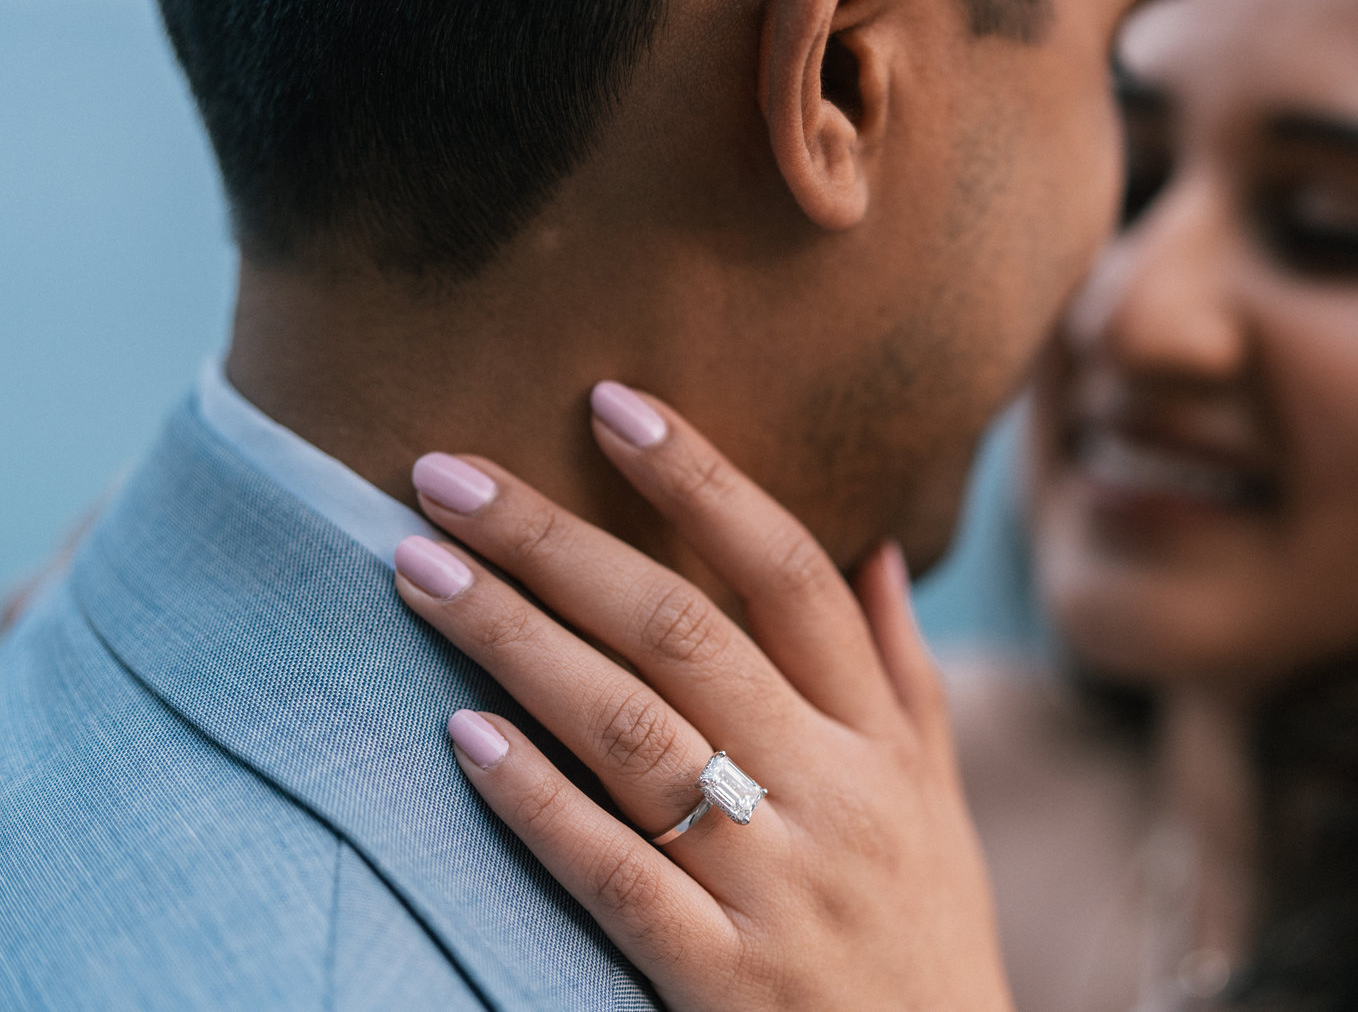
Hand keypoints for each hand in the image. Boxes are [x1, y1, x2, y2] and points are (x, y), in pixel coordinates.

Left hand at [392, 383, 1013, 1011]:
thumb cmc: (927, 933)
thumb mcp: (939, 798)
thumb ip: (900, 669)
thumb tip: (872, 544)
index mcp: (880, 739)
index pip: (790, 573)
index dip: (703, 479)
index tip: (611, 403)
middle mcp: (832, 793)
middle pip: (684, 631)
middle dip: (558, 541)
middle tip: (445, 472)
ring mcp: (774, 885)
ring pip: (633, 732)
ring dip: (517, 640)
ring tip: (418, 569)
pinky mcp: (718, 978)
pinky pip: (612, 871)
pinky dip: (535, 798)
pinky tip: (460, 733)